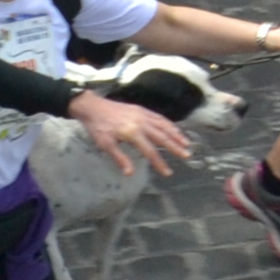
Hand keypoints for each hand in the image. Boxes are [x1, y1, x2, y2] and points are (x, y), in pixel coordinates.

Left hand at [71, 87, 196, 174]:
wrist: (93, 106)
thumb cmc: (98, 128)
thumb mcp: (106, 145)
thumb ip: (120, 158)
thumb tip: (130, 173)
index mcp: (132, 133)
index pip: (150, 151)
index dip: (160, 163)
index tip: (168, 172)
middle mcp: (141, 122)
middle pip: (162, 137)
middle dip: (175, 147)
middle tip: (187, 156)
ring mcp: (143, 114)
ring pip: (164, 125)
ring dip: (176, 134)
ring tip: (186, 143)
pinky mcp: (142, 110)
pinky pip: (159, 117)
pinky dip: (169, 124)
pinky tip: (173, 129)